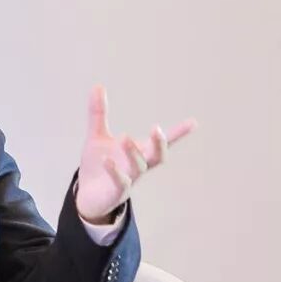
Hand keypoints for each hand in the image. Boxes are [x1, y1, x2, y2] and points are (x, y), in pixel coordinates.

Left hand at [75, 85, 196, 223]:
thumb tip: (97, 86)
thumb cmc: (97, 165)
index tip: (194, 122)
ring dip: (134, 153)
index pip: (162, 142)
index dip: (178, 133)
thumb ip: (99, 113)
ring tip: (125, 137)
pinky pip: (120, 183)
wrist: (86, 195)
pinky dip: (115, 171)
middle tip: (156, 129)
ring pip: (140, 168)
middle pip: (157, 156)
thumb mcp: (97, 136)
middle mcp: (138, 166)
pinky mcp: (116, 192)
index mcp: (139, 152)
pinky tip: (106, 160)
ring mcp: (129, 180)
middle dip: (160, 144)